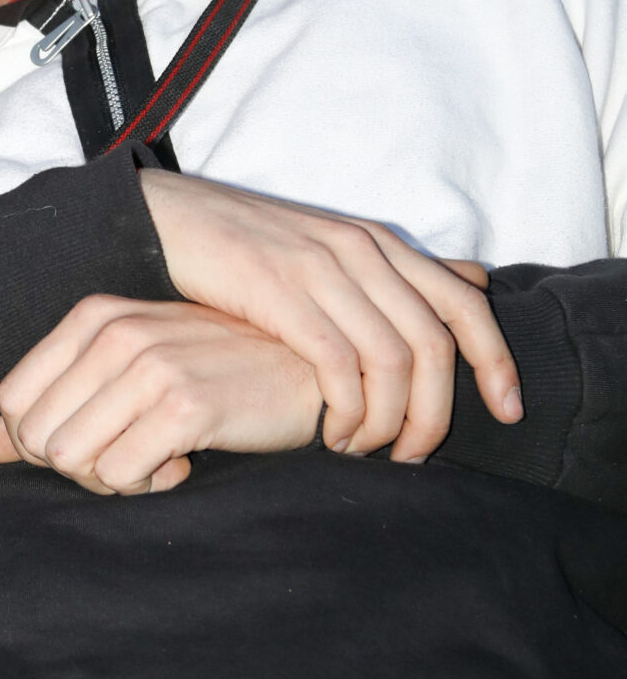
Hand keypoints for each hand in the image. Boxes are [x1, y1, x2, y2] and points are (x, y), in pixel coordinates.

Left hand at [0, 297, 321, 493]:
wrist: (310, 372)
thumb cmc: (217, 375)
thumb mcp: (128, 376)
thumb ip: (52, 406)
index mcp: (93, 316)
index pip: (12, 402)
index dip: (41, 442)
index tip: (94, 442)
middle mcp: (115, 332)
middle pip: (36, 437)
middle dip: (76, 467)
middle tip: (129, 457)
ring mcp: (150, 366)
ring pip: (72, 460)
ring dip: (111, 479)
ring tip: (156, 458)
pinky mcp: (186, 406)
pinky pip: (122, 476)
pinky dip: (147, 486)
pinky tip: (182, 465)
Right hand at [135, 172, 516, 460]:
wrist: (169, 221)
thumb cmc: (249, 252)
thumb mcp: (332, 251)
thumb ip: (397, 274)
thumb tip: (472, 283)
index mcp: (379, 242)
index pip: (467, 304)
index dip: (497, 361)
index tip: (508, 412)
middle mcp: (360, 250)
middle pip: (435, 344)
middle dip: (437, 414)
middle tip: (416, 457)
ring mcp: (321, 268)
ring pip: (392, 360)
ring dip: (389, 422)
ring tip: (364, 450)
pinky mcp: (280, 293)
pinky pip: (339, 364)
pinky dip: (347, 411)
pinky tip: (332, 433)